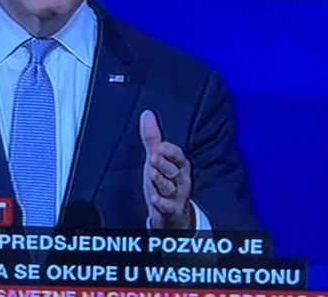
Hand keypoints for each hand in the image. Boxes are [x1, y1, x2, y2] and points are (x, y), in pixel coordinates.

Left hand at [140, 110, 193, 228]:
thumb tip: (146, 114)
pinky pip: (168, 209)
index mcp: (180, 166)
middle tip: (154, 158)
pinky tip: (155, 200)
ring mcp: (177, 197)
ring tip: (152, 176)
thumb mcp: (158, 158)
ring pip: (169, 189)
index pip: (178, 157)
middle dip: (164, 165)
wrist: (174, 213)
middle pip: (173, 171)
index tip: (161, 146)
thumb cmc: (165, 180)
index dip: (171, 152)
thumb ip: (152, 139)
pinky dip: (162, 205)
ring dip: (161, 182)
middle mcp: (181, 181)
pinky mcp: (171, 212)